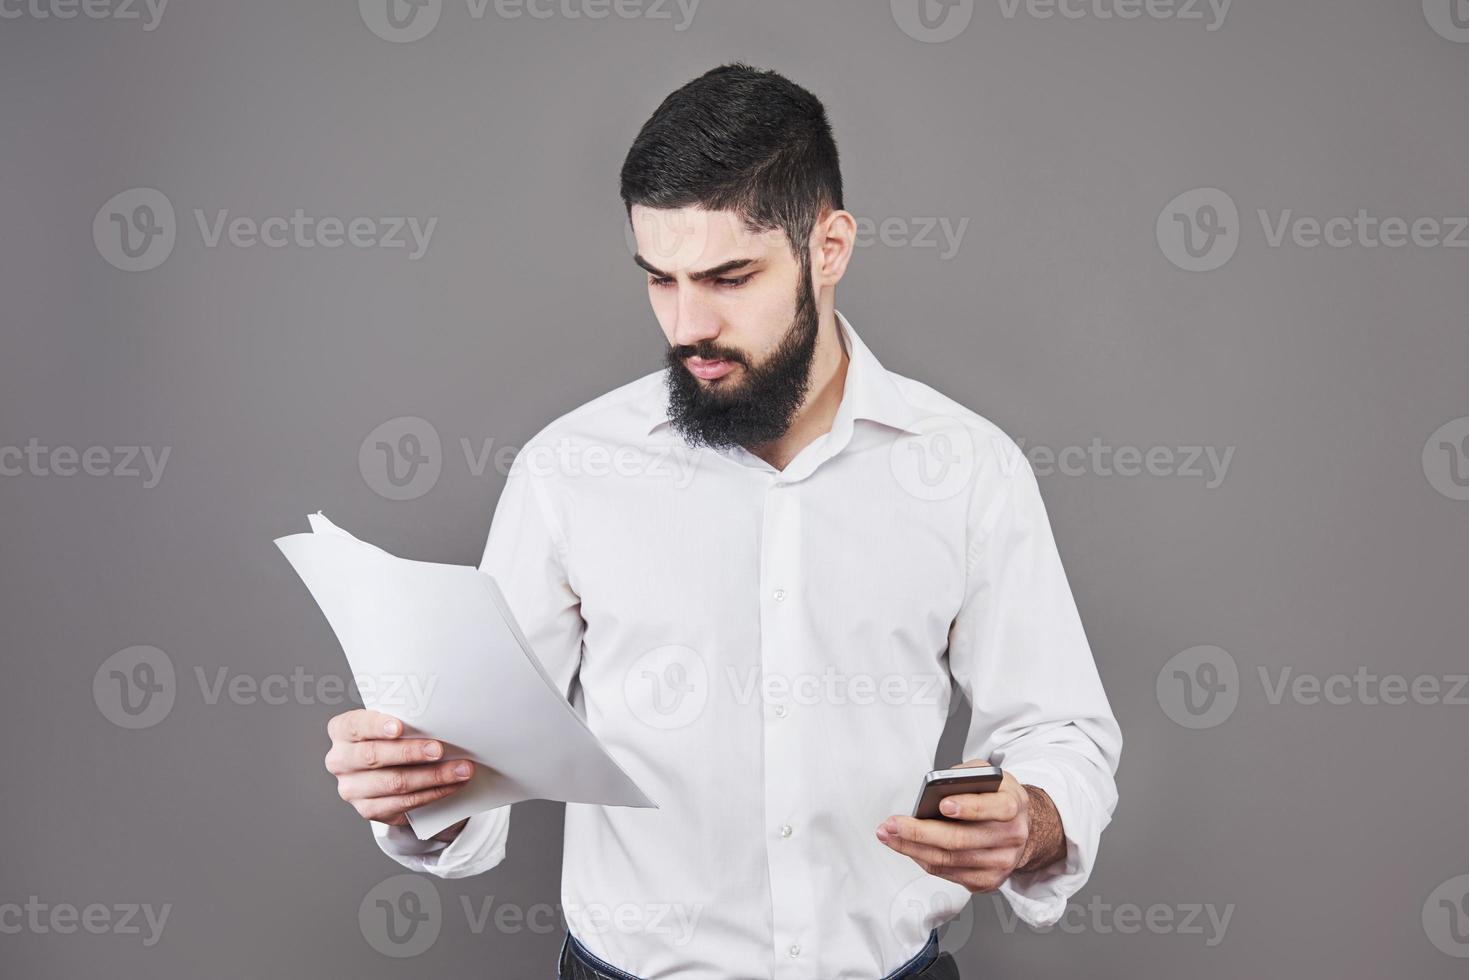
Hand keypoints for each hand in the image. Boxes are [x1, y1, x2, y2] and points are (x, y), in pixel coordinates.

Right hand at [324, 708, 474, 836]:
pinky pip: (405, 803)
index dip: (376, 726)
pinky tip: (452, 785)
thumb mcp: (390, 723)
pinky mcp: (369, 809)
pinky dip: (433, 793)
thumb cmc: (392, 737)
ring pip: (394, 783)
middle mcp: (340, 761)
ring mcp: (352, 789)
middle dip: (410, 752)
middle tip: (439, 749)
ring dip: (433, 776)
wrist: (387, 768)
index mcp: (342, 731)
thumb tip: (441, 719)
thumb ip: (405, 720)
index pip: (354, 725)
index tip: (399, 727)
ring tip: (460, 769)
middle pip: (374, 756)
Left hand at [875, 760, 1059, 892]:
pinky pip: (948, 873)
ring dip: (912, 849)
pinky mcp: (989, 881)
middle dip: (921, 832)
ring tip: (888, 835)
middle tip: (892, 824)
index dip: (969, 807)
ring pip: (949, 859)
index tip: (942, 804)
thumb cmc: (995, 796)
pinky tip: (907, 848)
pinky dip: (923, 860)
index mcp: (1014, 805)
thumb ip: (965, 775)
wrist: (1019, 827)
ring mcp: (1002, 863)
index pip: (995, 808)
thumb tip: (936, 786)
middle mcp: (1012, 837)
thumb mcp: (987, 775)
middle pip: (962, 839)